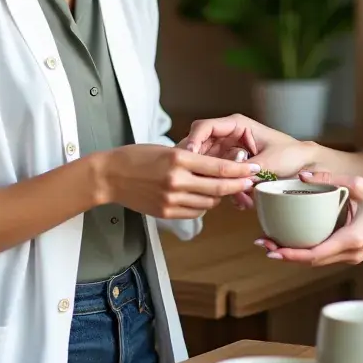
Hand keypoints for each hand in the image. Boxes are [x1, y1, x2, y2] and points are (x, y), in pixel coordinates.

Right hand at [95, 145, 258, 219]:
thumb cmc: (137, 157)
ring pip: (208, 203)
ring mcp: (171, 199)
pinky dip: (203, 206)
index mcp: (178, 159)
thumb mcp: (166, 149)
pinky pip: (194, 212)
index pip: (218, 167)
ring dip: (219, 197)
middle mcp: (176, 181)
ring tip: (225, 189)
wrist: (110, 176)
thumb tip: (216, 165)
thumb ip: (191, 157)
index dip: (239, 170)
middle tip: (251, 182)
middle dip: (238, 185)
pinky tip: (204, 198)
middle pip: (217, 188)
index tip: (252, 168)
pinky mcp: (165, 213)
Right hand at [181, 113, 318, 208]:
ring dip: (217, 182)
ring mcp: (228, 152)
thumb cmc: (290, 154)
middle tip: (205, 183)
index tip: (189, 157)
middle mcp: (229, 137)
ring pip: (209, 166)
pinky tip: (242, 200)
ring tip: (237, 197)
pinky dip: (227, 189)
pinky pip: (220, 177)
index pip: (205, 127)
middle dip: (204, 168)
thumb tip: (228, 179)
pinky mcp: (231, 167)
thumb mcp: (268, 161)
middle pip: (201, 148)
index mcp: (236, 125)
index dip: (193, 140)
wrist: (304, 165)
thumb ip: (246, 169)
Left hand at [256, 170, 362, 265]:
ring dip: (296, 255)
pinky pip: (327, 256)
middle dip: (286, 255)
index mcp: (351, 240)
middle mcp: (350, 253)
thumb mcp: (361, 185)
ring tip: (274, 244)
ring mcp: (353, 256)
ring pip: (318, 261)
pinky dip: (310, 252)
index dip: (290, 254)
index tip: (271, 249)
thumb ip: (332, 179)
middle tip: (264, 244)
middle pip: (312, 262)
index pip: (314, 254)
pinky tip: (297, 241)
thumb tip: (303, 176)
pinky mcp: (354, 252)